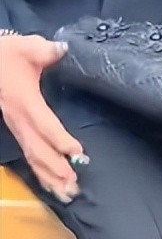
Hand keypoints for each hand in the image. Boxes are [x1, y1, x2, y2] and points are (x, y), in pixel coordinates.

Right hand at [0, 35, 84, 201]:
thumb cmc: (6, 54)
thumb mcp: (27, 47)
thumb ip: (47, 51)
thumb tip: (63, 50)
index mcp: (24, 101)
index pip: (45, 125)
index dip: (60, 140)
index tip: (78, 153)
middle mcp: (19, 119)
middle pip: (38, 149)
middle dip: (55, 169)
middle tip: (74, 185)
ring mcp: (16, 126)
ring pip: (32, 156)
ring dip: (49, 175)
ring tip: (67, 192)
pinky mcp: (16, 128)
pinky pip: (28, 153)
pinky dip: (41, 170)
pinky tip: (51, 182)